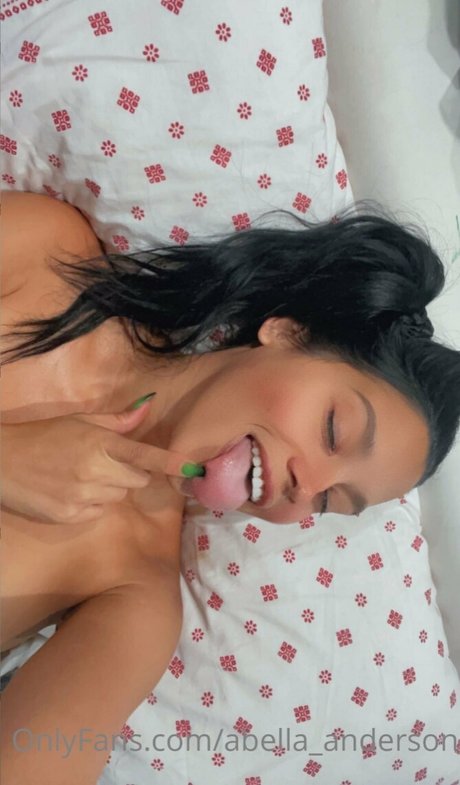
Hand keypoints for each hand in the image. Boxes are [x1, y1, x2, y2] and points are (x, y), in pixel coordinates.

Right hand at [1, 399, 201, 523]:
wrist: (1, 463)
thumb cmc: (43, 436)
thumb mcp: (79, 421)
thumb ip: (117, 421)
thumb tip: (148, 408)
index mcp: (101, 443)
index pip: (145, 455)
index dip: (171, 463)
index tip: (194, 469)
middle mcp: (96, 470)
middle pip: (137, 480)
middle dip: (128, 472)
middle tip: (103, 462)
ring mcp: (84, 496)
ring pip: (118, 497)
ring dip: (109, 489)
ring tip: (82, 476)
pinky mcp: (71, 517)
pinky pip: (99, 512)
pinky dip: (91, 505)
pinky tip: (70, 491)